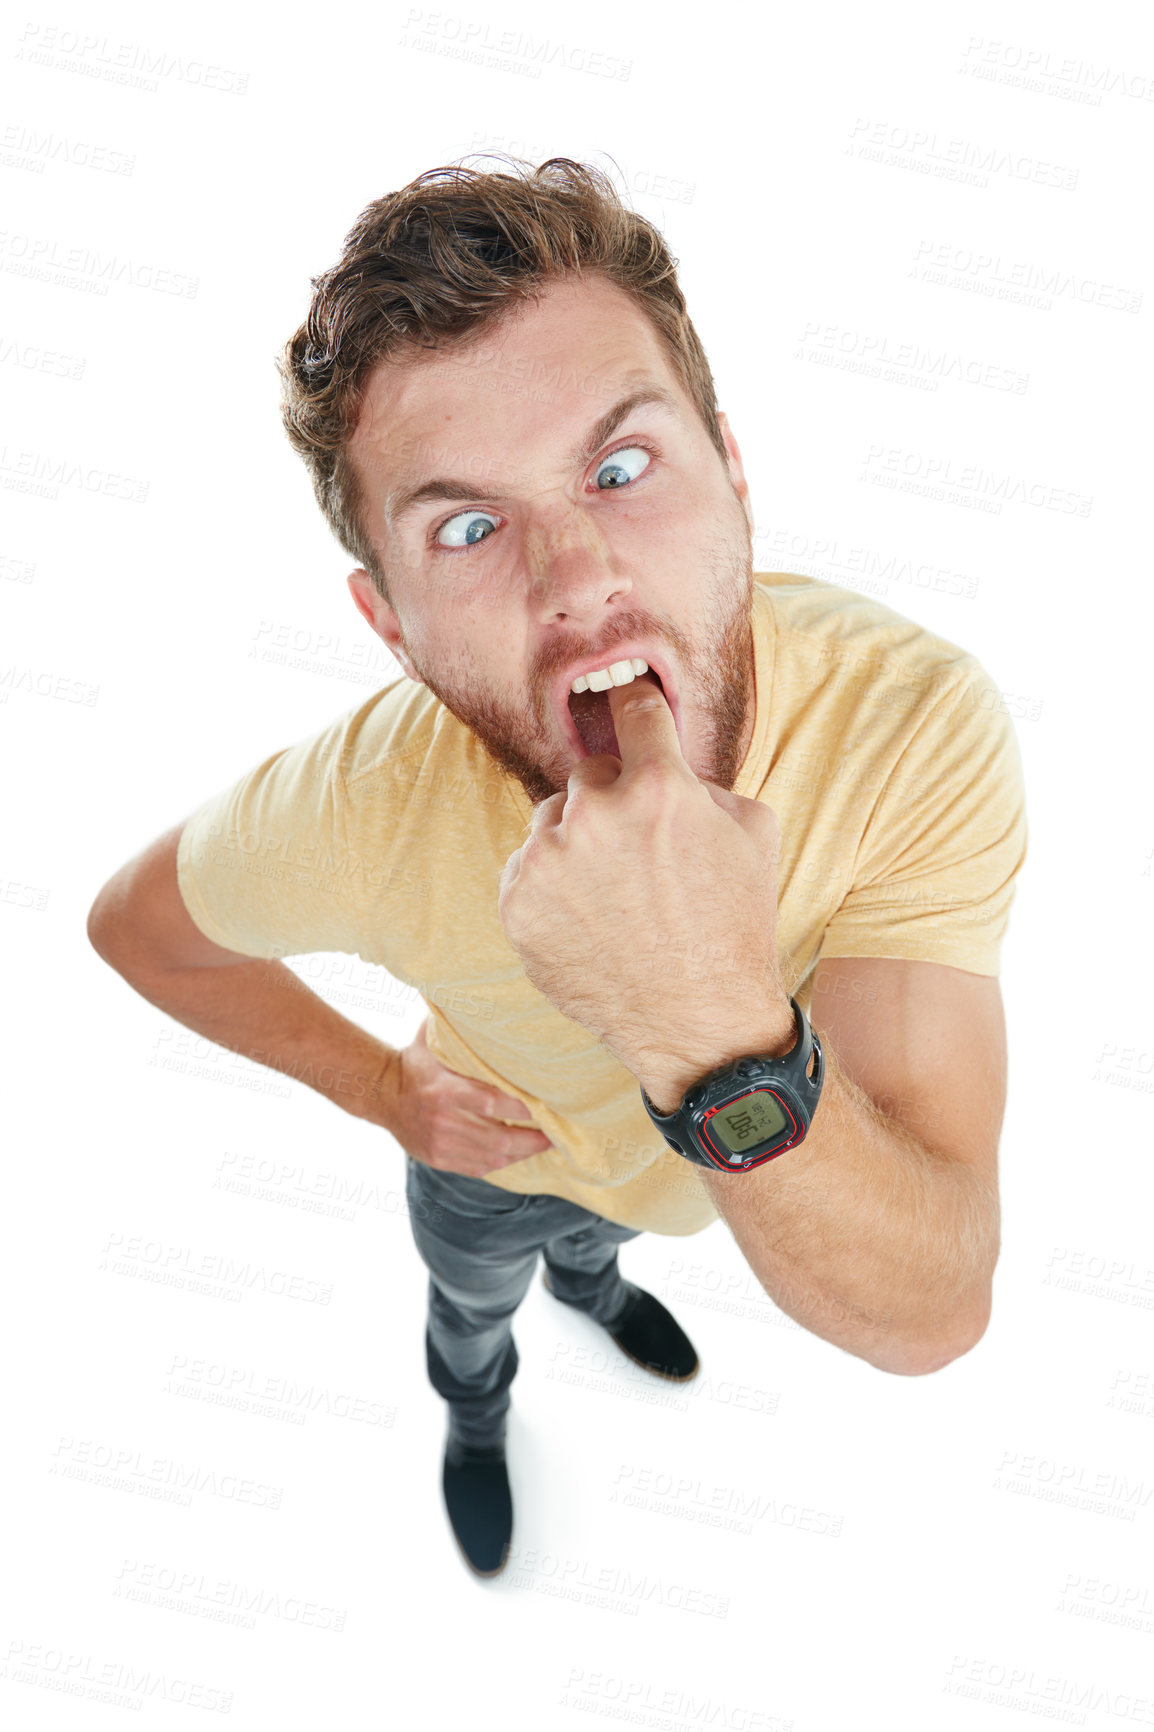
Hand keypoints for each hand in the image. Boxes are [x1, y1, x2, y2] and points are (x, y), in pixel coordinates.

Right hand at [384, 1018, 553, 1177]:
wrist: (381, 1093)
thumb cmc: (416, 1061)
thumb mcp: (433, 1039)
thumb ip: (459, 1028)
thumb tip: (494, 1005)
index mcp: (445, 1090)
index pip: (493, 1104)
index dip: (523, 1109)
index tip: (546, 1106)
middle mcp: (443, 1121)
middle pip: (499, 1139)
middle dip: (532, 1140)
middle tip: (554, 1133)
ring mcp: (440, 1143)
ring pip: (492, 1158)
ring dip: (522, 1153)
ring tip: (542, 1144)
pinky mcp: (438, 1159)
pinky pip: (478, 1168)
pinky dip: (501, 1162)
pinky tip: (516, 1153)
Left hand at [497, 673, 793, 1112]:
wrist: (699, 1023)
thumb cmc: (735, 927)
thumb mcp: (755, 832)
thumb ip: (704, 779)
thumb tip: (664, 755)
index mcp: (658, 788)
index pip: (633, 707)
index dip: (636, 705)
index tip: (628, 704)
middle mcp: (595, 816)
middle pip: (588, 772)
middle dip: (612, 800)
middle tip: (640, 851)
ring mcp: (548, 863)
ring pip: (552, 820)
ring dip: (576, 843)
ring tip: (615, 894)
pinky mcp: (517, 905)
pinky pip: (526, 869)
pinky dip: (551, 886)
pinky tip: (589, 919)